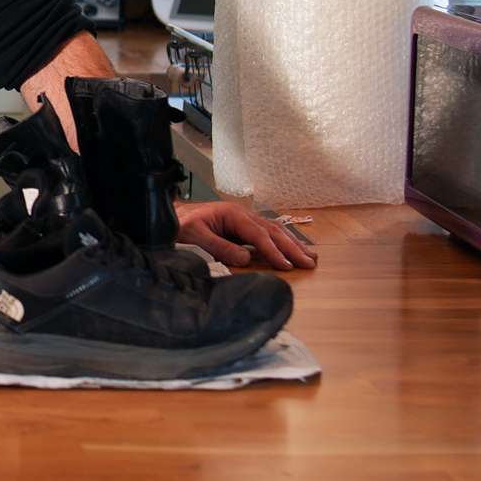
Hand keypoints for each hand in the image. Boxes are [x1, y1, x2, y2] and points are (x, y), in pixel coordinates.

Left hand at [175, 200, 315, 271]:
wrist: (171, 215)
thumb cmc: (181, 225)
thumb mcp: (195, 236)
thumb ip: (219, 247)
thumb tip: (246, 259)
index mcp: (232, 214)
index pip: (259, 234)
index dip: (273, 251)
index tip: (287, 265)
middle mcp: (242, 214)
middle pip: (273, 231)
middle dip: (292, 247)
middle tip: (309, 263)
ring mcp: (244, 218)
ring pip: (274, 230)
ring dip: (292, 243)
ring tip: (310, 257)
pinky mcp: (242, 225)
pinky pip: (267, 233)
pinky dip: (282, 241)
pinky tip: (292, 248)